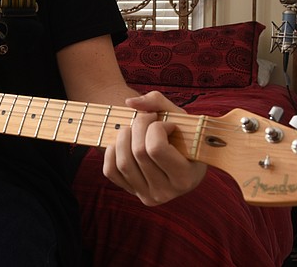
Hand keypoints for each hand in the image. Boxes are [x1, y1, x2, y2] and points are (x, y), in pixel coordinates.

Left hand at [102, 91, 206, 205]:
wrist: (174, 153)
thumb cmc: (179, 133)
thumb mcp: (178, 116)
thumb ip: (157, 101)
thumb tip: (130, 103)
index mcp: (186, 177)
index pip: (156, 148)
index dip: (156, 127)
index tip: (167, 123)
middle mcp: (166, 192)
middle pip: (139, 152)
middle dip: (139, 126)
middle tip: (147, 119)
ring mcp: (147, 195)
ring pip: (123, 162)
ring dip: (124, 136)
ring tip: (134, 129)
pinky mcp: (130, 191)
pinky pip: (110, 171)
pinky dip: (111, 151)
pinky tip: (124, 143)